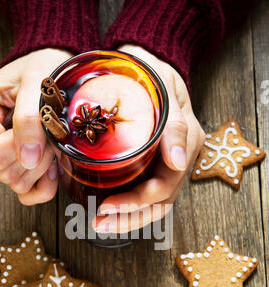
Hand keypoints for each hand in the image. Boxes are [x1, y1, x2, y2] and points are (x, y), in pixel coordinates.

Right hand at [0, 48, 71, 204]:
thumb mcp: (37, 80)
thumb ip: (29, 117)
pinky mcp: (21, 166)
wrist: (59, 70)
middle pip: (6, 172)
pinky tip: (53, 165)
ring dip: (43, 167)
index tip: (41, 125)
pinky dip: (44, 186)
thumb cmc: (44, 67)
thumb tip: (27, 158)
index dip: (23, 145)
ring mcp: (3, 155)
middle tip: (50, 132)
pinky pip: (28, 194)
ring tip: (51, 141)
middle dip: (37, 156)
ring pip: (18, 185)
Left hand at [93, 45, 204, 232]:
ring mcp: (169, 163)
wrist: (149, 63)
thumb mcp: (164, 92)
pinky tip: (111, 210)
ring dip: (128, 218)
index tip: (107, 206)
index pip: (164, 187)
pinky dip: (130, 206)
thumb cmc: (152, 74)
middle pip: (159, 202)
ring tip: (102, 223)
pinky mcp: (156, 163)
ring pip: (154, 203)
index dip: (136, 203)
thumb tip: (176, 163)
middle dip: (129, 218)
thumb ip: (174, 127)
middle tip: (99, 222)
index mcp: (186, 144)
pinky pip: (147, 191)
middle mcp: (180, 159)